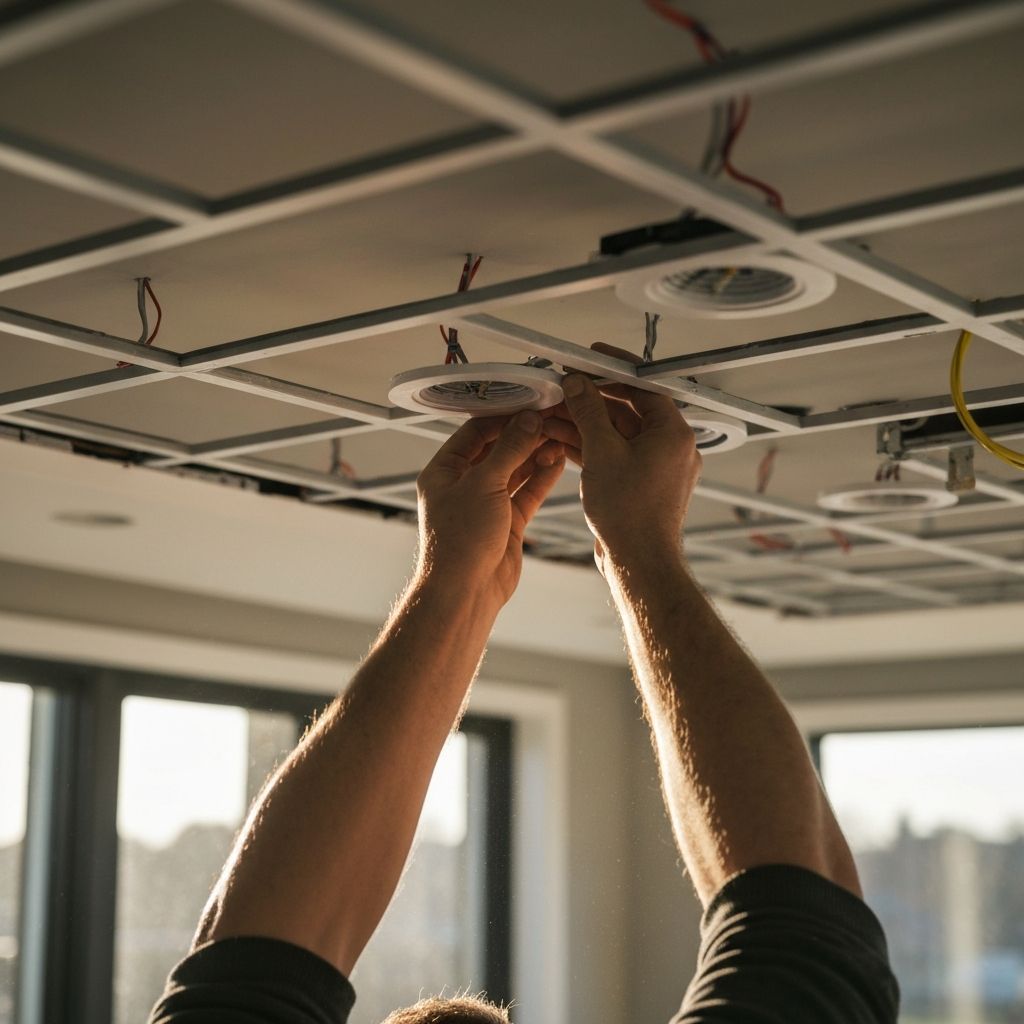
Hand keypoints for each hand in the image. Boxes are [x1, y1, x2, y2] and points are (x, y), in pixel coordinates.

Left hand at [415, 410, 565, 606]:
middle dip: (523, 435)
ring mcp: (486, 504)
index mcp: (444, 471)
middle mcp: (463, 485)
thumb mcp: (483, 484)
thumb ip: (509, 450)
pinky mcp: (507, 523)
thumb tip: (528, 420)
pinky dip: (542, 477)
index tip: (529, 404)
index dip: (503, 417)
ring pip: (515, 471)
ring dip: (535, 455)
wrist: (465, 592)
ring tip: (559, 437)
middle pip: (497, 450)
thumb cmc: (458, 542)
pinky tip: (558, 461)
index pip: (474, 432)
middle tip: (550, 418)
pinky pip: (527, 493)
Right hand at [542, 344, 700, 571]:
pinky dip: (592, 446)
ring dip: (587, 423)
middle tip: (564, 386)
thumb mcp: (601, 452)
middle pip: (629, 409)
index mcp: (673, 433)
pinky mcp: (641, 484)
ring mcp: (657, 467)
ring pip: (619, 434)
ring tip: (553, 412)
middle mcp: (671, 447)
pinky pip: (617, 455)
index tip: (590, 358)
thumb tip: (577, 384)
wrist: (638, 562)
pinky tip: (562, 438)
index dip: (613, 370)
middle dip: (592, 399)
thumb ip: (589, 413)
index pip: (644, 386)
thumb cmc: (630, 514)